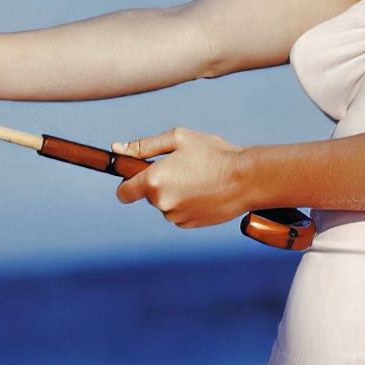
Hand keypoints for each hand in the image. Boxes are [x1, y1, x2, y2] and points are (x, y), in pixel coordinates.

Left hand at [111, 127, 247, 228]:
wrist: (247, 179)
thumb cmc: (213, 153)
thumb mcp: (177, 139)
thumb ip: (143, 146)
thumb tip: (117, 149)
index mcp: (154, 181)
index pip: (123, 192)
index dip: (127, 183)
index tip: (137, 175)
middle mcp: (161, 203)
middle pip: (147, 195)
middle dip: (158, 182)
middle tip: (182, 167)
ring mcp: (176, 217)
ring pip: (165, 204)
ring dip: (174, 192)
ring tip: (198, 178)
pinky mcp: (190, 224)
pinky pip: (179, 213)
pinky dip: (186, 203)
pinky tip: (204, 191)